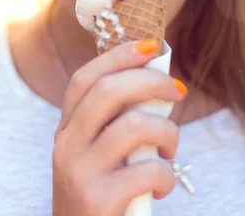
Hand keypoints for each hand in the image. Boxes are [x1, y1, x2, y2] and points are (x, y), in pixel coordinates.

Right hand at [52, 38, 185, 215]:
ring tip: (170, 150)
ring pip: (134, 125)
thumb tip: (157, 87)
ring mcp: (79, 172)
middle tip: (178, 91)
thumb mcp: (94, 157)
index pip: (85, 79)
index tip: (151, 45)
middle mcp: (66, 146)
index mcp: (66, 131)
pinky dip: (166, 175)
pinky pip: (148, 169)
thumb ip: (113, 126)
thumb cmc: (99, 199)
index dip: (118, 56)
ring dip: (167, 132)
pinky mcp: (98, 199)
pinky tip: (162, 186)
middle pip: (108, 91)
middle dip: (152, 82)